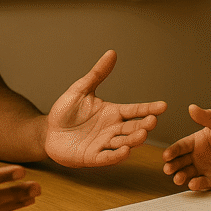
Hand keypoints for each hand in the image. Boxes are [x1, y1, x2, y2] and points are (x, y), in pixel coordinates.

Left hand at [45, 50, 167, 167]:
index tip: (163, 106)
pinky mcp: (93, 157)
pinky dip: (117, 155)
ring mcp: (104, 144)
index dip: (149, 108)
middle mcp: (112, 129)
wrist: (47, 131)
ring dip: (134, 140)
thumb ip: (97, 73)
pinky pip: (107, 157)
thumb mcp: (81, 89)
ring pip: (124, 143)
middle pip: (133, 128)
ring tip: (142, 134)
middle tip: (152, 121)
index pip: (135, 110)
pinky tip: (125, 151)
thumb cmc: (65, 111)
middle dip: (144, 125)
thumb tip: (111, 53)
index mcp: (113, 112)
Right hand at [161, 105, 210, 190]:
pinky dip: (196, 184)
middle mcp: (195, 156)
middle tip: (167, 169)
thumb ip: (208, 117)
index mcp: (194, 142)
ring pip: (187, 174)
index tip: (166, 155)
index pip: (180, 147)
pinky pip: (202, 183)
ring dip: (180, 176)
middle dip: (172, 166)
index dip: (172, 151)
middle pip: (179, 162)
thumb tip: (192, 107)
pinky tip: (193, 184)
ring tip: (178, 179)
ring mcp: (202, 169)